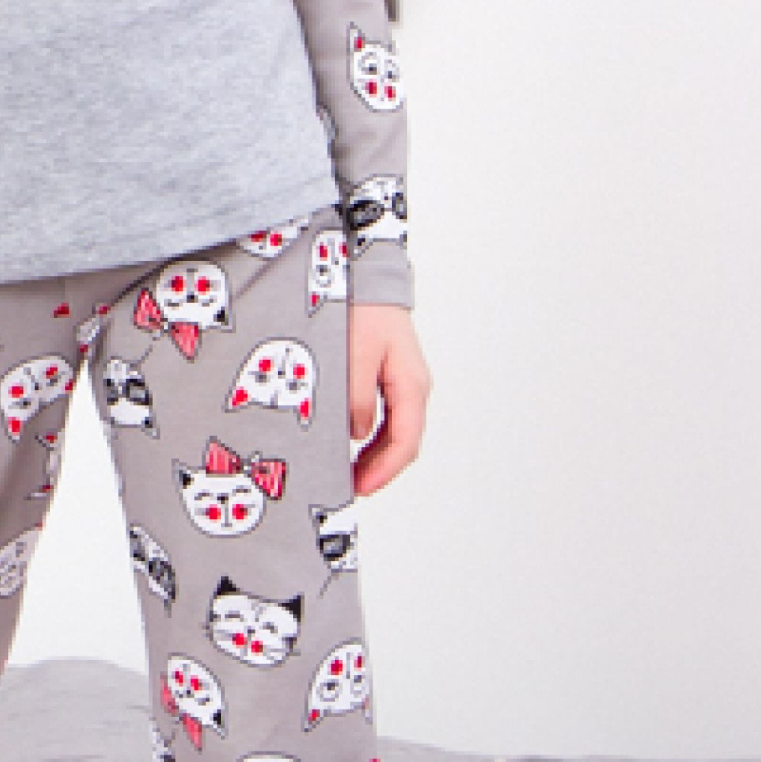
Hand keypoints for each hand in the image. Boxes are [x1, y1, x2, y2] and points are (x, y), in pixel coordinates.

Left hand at [349, 300, 428, 495]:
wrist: (366, 274)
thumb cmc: (362, 308)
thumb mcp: (354, 355)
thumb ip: (355, 398)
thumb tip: (357, 435)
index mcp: (411, 383)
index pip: (405, 440)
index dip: (385, 470)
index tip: (362, 487)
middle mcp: (413, 386)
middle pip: (403, 441)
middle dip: (379, 468)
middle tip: (349, 487)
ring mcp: (403, 382)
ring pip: (394, 431)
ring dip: (374, 455)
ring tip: (347, 472)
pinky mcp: (389, 376)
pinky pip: (385, 416)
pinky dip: (370, 436)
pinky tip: (350, 444)